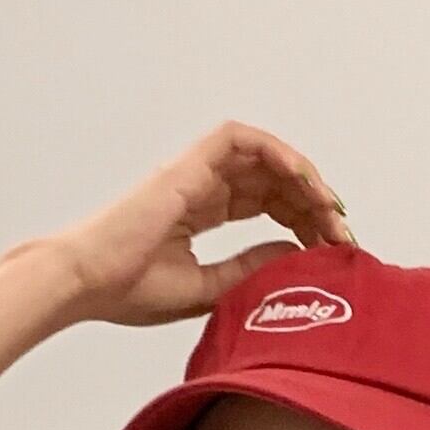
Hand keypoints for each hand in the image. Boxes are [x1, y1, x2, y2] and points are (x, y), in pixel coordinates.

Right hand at [51, 123, 354, 331]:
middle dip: (312, 203)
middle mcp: (200, 187)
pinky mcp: (188, 165)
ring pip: (264, 156)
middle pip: (271, 180)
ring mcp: (194, 172)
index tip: (329, 249)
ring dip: (304, 178)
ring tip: (332, 210)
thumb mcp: (207, 288)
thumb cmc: (128, 291)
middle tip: (342, 234)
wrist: (86, 282)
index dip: (301, 220)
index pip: (264, 203)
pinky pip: (240, 139)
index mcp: (200, 213)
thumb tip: (292, 254)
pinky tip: (304, 181)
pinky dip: (277, 152)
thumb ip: (248, 268)